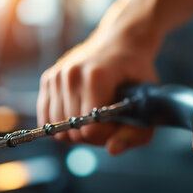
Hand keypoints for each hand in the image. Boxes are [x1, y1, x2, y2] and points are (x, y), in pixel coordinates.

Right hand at [37, 25, 158, 154]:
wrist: (120, 41)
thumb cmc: (136, 73)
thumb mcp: (147, 102)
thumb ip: (135, 132)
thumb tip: (112, 150)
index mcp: (96, 77)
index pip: (91, 130)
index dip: (108, 135)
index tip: (120, 123)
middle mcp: (71, 75)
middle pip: (73, 132)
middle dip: (93, 135)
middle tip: (110, 121)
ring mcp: (56, 76)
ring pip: (57, 128)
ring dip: (77, 130)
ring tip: (95, 116)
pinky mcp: (48, 79)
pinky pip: (46, 118)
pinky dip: (62, 123)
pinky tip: (80, 113)